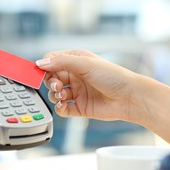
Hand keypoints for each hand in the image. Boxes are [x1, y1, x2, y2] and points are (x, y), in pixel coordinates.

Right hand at [37, 49, 169, 147]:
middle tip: (58, 86)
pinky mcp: (80, 107)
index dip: (45, 67)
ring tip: (63, 96)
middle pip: (52, 79)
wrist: (129, 97)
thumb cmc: (112, 76)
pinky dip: (60, 108)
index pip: (52, 61)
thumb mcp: (85, 63)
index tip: (43, 72)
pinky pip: (63, 109)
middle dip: (51, 83)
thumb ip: (61, 62)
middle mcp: (75, 76)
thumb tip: (40, 64)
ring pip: (56, 94)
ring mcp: (77, 92)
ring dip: (55, 96)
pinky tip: (64, 106)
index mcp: (76, 61)